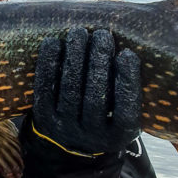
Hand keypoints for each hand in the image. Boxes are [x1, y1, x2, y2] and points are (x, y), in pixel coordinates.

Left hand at [31, 28, 141, 155]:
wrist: (72, 145)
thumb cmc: (106, 116)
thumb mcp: (123, 114)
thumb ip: (130, 90)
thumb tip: (133, 46)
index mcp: (119, 135)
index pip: (125, 109)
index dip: (127, 80)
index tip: (127, 53)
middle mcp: (92, 136)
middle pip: (96, 96)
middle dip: (99, 62)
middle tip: (102, 35)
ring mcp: (65, 128)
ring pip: (70, 90)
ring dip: (75, 58)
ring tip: (79, 32)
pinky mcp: (44, 118)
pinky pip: (44, 88)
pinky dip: (48, 64)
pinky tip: (53, 43)